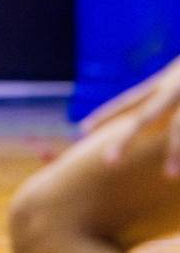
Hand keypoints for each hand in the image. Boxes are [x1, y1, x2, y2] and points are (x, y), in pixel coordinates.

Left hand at [79, 54, 179, 175]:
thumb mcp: (176, 77)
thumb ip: (165, 92)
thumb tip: (149, 118)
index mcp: (165, 83)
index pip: (130, 100)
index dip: (107, 114)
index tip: (83, 128)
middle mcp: (173, 89)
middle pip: (146, 116)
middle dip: (125, 138)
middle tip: (108, 162)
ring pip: (179, 128)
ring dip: (175, 152)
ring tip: (169, 176)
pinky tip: (179, 172)